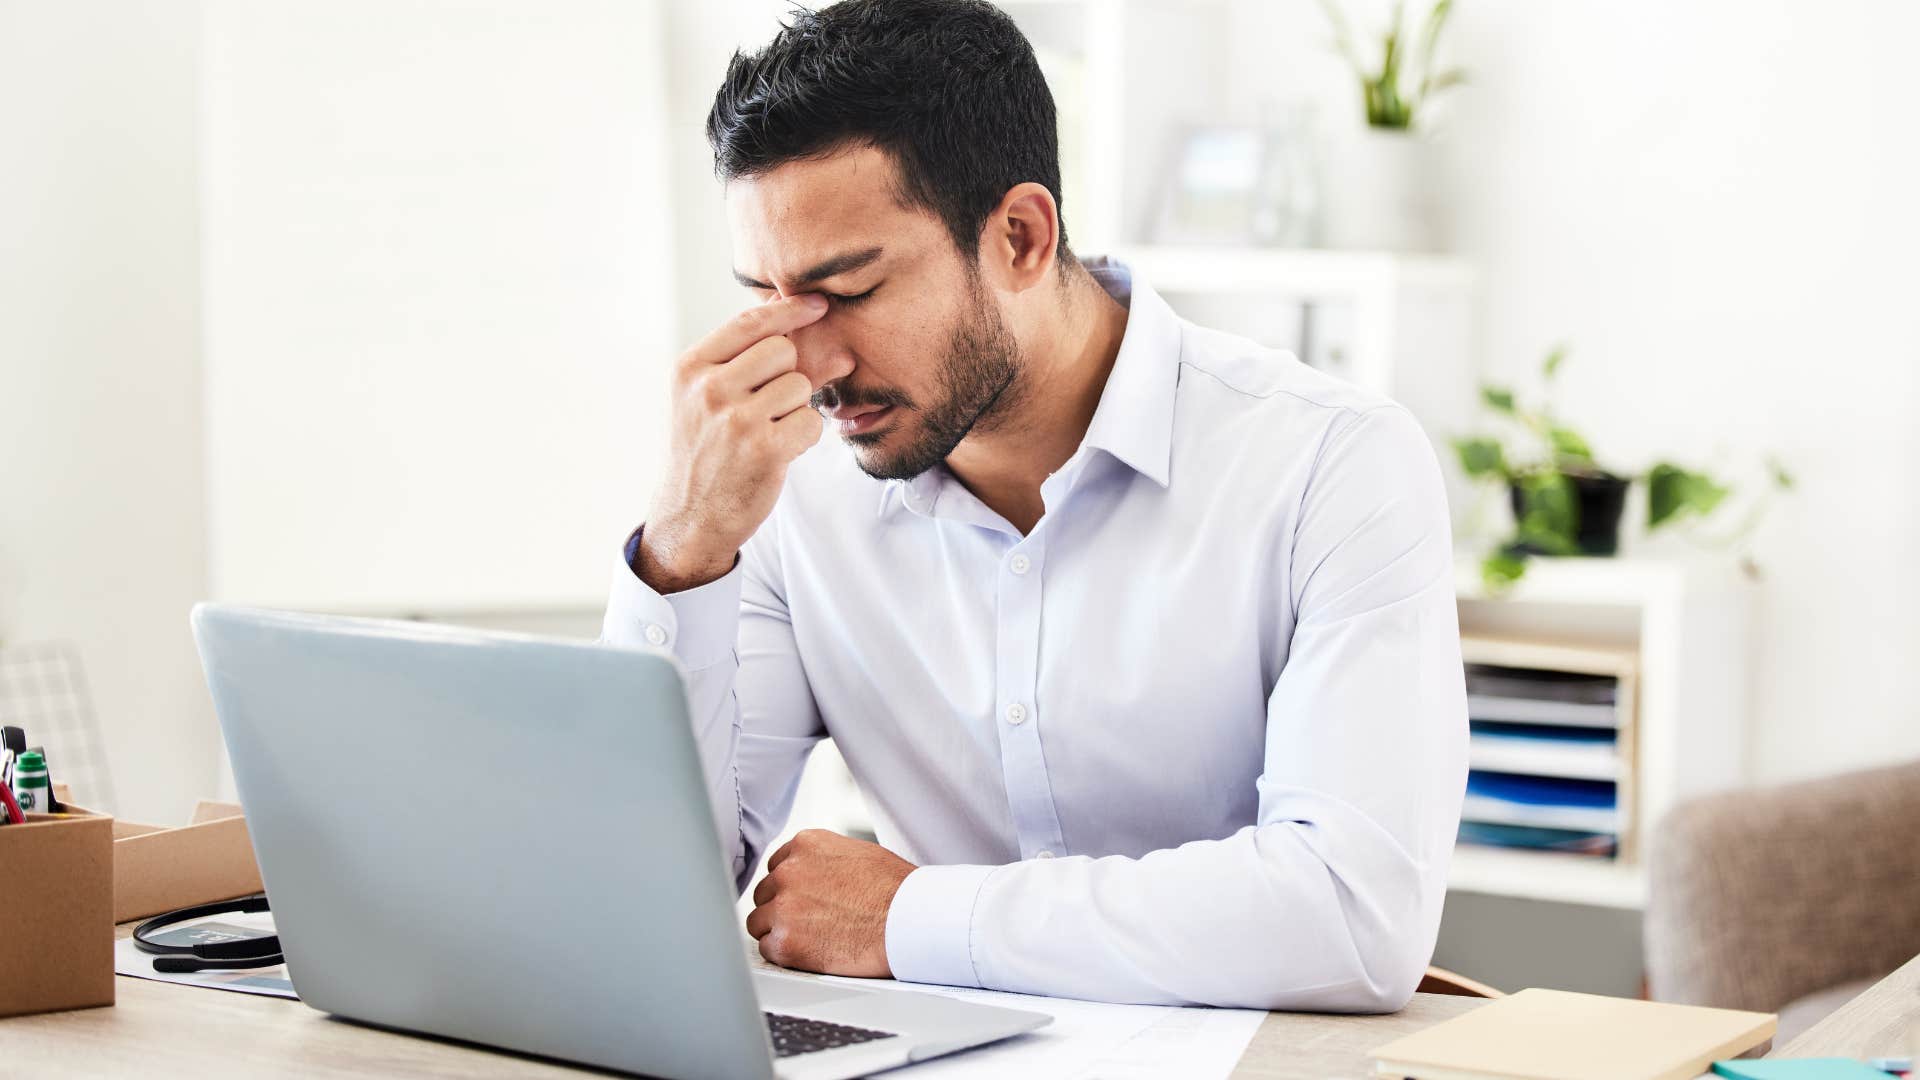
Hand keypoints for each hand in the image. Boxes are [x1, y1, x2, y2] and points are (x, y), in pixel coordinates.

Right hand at [638, 293, 829, 592]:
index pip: (750, 322)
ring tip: (769, 431)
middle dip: (788, 373)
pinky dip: (804, 437)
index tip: (817, 303)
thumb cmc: (703, 452)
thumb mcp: (705, 399)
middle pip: (783, 350)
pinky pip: (811, 421)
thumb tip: (816, 321)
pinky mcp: (764, 450)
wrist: (689, 517)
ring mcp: (737, 419)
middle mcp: (710, 389)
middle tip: (770, 405)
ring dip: (796, 408)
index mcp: (690, 368)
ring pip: (800, 386)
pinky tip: (779, 451)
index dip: (790, 309)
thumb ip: (747, 360)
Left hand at [746, 829, 916, 977]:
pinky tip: (811, 952)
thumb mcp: (857, 855)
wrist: (910, 922)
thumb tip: (813, 875)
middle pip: (765, 893)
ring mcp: (784, 907)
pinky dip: (785, 954)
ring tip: (811, 938)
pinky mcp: (785, 942)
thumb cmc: (896, 891)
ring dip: (779, 931)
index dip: (790, 886)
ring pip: (759, 922)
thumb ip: (823, 861)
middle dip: (783, 908)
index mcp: (806, 845)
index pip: (776, 865)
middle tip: (809, 922)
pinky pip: (768, 950)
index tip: (802, 898)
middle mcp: (789, 871)